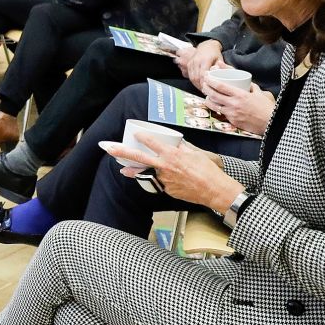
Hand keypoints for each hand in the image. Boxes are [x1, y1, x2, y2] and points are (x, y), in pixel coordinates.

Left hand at [103, 135, 241, 212]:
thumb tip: (175, 143)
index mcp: (172, 155)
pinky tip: (172, 180)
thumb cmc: (209, 171)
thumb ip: (183, 148)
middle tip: (109, 149)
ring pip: (149, 172)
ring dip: (138, 171)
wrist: (215, 190)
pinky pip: (160, 182)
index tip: (136, 134)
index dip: (142, 137)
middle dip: (122, 152)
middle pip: (139, 158)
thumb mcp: (197, 153)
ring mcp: (164, 179)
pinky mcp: (166, 190)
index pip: (152, 143)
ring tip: (125, 169)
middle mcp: (165, 167)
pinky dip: (162, 179)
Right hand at [177, 40, 226, 88]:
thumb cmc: (214, 54)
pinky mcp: (189, 64)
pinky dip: (194, 81)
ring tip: (203, 89)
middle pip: (196, 77)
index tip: (209, 89)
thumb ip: (219, 67)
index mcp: (204, 60)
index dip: (205, 83)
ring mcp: (191, 62)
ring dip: (197, 85)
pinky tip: (199, 85)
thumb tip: (217, 74)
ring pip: (192, 77)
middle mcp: (196, 61)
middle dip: (201, 86)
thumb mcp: (219, 59)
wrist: (206, 46)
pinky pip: (190, 75)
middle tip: (206, 92)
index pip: (203, 74)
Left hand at [204, 80, 274, 135]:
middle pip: (214, 94)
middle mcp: (234, 104)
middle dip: (206, 88)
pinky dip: (215, 108)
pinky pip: (220, 113)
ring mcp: (232, 114)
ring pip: (213, 105)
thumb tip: (244, 79)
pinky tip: (214, 104)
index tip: (207, 76)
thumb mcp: (258, 92)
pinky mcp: (232, 121)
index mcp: (240, 95)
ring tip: (207, 94)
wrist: (270, 123)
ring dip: (207, 99)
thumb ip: (250, 85)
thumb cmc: (265, 107)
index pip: (221, 86)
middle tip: (204, 83)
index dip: (211, 80)